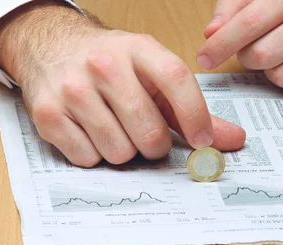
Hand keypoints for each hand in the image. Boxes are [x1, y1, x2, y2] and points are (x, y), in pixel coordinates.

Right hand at [0, 1, 245, 166]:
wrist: (54, 48)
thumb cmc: (114, 67)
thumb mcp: (153, 76)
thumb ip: (193, 110)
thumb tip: (235, 140)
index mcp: (139, 49)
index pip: (177, 80)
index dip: (195, 116)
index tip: (203, 142)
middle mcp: (104, 65)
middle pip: (149, 132)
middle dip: (155, 145)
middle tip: (147, 134)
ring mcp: (73, 89)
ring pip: (120, 152)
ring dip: (124, 150)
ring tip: (116, 127)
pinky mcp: (47, 113)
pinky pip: (88, 159)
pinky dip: (95, 154)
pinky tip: (91, 131)